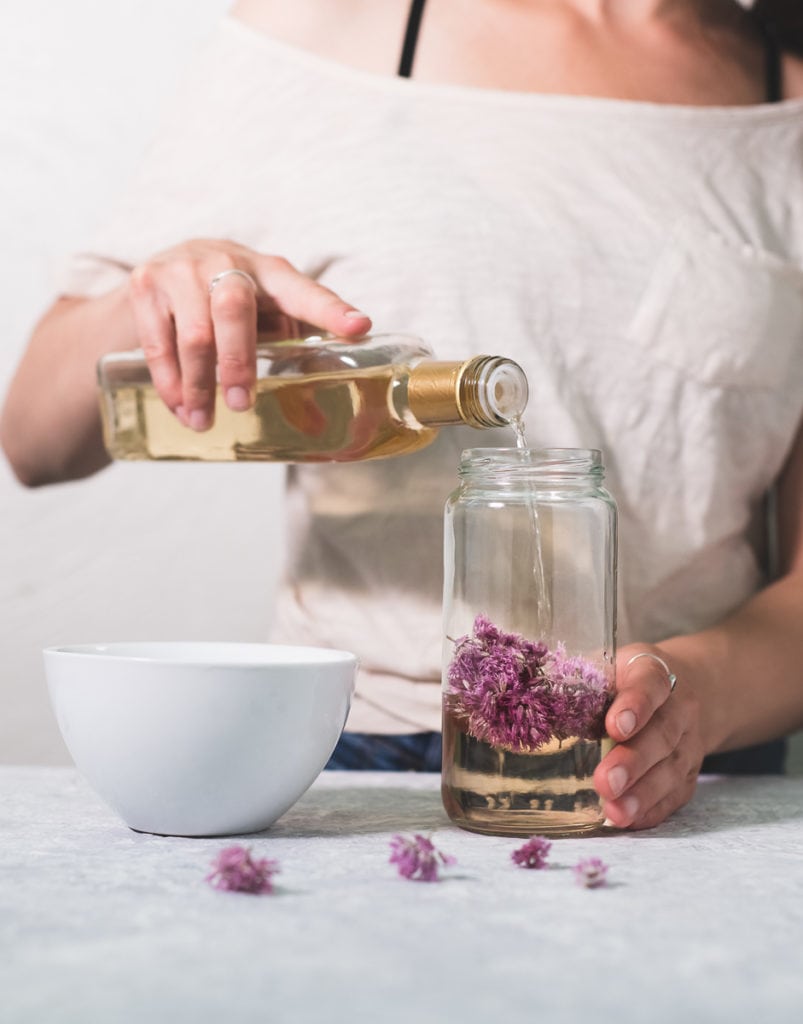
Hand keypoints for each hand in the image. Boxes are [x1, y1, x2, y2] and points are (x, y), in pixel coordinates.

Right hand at [127, 239, 370, 429]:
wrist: (160, 277)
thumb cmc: (226, 307)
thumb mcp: (261, 321)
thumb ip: (289, 359)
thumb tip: (318, 426)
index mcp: (269, 272)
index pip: (304, 290)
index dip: (331, 310)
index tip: (359, 327)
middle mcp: (226, 261)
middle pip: (233, 309)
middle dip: (237, 362)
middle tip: (241, 405)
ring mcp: (181, 269)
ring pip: (193, 333)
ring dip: (199, 385)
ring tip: (203, 421)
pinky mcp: (145, 285)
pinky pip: (158, 342)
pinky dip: (170, 382)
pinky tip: (180, 407)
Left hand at [593, 644, 703, 829]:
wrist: (685, 689)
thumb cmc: (625, 680)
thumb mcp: (605, 665)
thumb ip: (575, 678)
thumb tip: (524, 695)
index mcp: (652, 672)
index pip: (649, 683)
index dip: (635, 705)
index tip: (615, 726)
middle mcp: (678, 708)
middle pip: (662, 734)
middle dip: (633, 761)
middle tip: (606, 782)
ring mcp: (688, 743)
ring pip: (671, 769)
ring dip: (643, 794)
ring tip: (616, 812)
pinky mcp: (688, 774)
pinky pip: (674, 794)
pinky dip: (652, 810)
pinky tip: (629, 820)